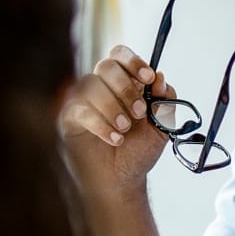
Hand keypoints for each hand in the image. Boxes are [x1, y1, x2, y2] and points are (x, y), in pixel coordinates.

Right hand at [59, 45, 178, 196]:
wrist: (122, 180)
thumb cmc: (138, 151)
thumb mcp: (161, 127)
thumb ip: (164, 103)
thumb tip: (161, 80)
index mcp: (123, 82)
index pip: (121, 55)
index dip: (134, 61)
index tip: (148, 77)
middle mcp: (101, 86)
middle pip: (106, 65)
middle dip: (125, 88)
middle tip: (138, 112)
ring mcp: (83, 101)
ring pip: (91, 85)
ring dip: (112, 106)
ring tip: (125, 129)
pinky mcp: (70, 118)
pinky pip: (81, 110)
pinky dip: (101, 124)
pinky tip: (115, 139)